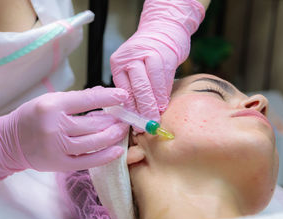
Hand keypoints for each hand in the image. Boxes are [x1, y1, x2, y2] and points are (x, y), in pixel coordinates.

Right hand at [0, 86, 128, 179]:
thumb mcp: (51, 101)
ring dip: (113, 135)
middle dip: (114, 120)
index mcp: (51, 106)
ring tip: (123, 130)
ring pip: (94, 142)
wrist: (10, 142)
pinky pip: (89, 161)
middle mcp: (55, 127)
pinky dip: (106, 156)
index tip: (123, 96)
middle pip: (94, 124)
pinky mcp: (60, 164)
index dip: (109, 98)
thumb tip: (103, 92)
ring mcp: (58, 148)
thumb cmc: (33, 118)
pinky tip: (118, 150)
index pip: (87, 100)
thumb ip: (77, 98)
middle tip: (125, 117)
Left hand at [110, 0, 204, 122]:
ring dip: (155, 106)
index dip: (130, 110)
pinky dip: (164, 95)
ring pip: (150, 87)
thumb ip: (132, 86)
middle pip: (136, 90)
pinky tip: (164, 104)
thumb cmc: (149, 53)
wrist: (164, 29)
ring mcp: (147, 55)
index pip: (123, 91)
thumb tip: (135, 114)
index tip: (135, 125)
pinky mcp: (164, 55)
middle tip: (147, 126)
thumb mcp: (134, 67)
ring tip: (156, 118)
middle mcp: (130, 57)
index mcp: (118, 62)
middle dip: (143, 111)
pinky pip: (163, 81)